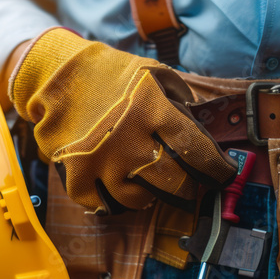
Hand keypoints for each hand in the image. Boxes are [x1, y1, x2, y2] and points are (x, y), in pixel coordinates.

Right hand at [9, 28, 235, 214]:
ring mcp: (100, 160)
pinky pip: (104, 204)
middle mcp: (127, 137)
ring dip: (151, 194)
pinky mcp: (76, 174)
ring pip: (140, 200)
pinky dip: (115, 200)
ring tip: (151, 181)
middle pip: (173, 182)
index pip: (196, 150)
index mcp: (151, 108)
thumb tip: (205, 128)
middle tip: (190, 185)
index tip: (224, 174)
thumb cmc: (111, 75)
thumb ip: (183, 100)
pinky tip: (121, 187)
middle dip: (188, 188)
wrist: (55, 76)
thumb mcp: (153, 73)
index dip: (216, 168)